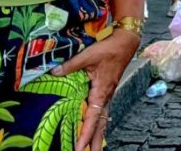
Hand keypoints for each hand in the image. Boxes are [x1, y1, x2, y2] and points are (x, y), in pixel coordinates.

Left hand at [50, 31, 139, 150]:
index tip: (79, 147)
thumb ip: (71, 65)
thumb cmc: (110, 48)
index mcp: (101, 91)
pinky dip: (97, 124)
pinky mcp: (106, 91)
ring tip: (91, 149)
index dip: (85, 133)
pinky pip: (101, 112)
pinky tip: (93, 128)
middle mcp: (105, 96)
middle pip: (100, 125)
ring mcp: (106, 95)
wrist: (126, 41)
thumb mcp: (89, 55)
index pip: (92, 118)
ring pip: (101, 119)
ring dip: (96, 135)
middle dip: (94, 142)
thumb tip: (54, 72)